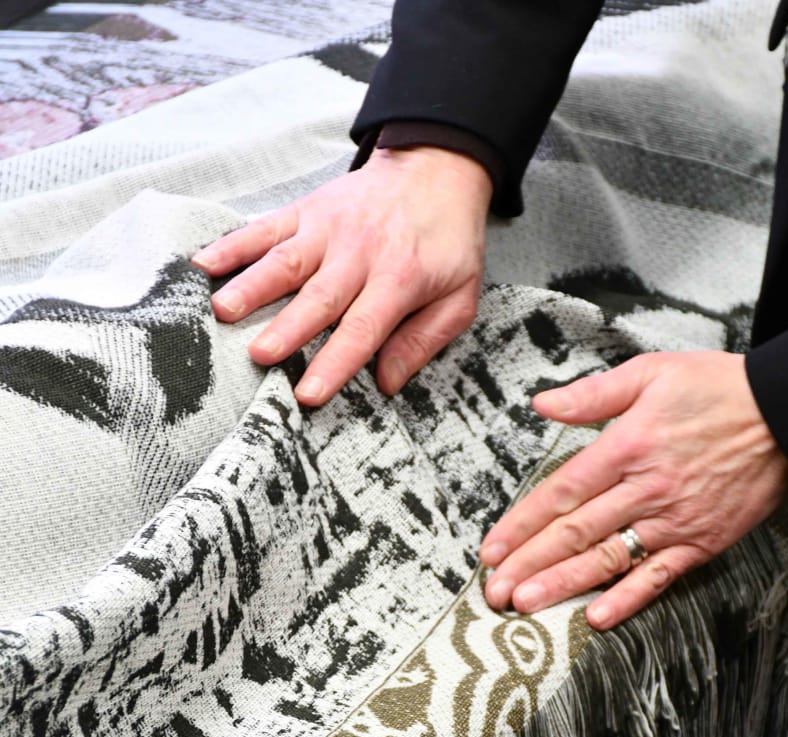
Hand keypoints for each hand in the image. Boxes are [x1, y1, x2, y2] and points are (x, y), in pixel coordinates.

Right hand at [191, 145, 491, 404]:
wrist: (436, 169)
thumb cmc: (447, 242)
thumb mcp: (460, 297)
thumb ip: (425, 340)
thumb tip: (387, 382)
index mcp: (399, 279)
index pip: (362, 329)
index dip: (334, 363)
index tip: (308, 394)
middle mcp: (359, 253)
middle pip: (319, 297)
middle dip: (288, 327)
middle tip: (259, 355)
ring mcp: (328, 229)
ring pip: (285, 260)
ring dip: (251, 285)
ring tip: (221, 311)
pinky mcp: (306, 211)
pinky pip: (265, 228)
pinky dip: (233, 245)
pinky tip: (203, 264)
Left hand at [479, 351, 787, 629]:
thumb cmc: (719, 388)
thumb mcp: (652, 372)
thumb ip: (593, 395)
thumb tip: (542, 404)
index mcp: (627, 446)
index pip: (562, 491)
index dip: (523, 524)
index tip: (492, 549)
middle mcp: (646, 489)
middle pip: (575, 532)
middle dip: (529, 564)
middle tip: (493, 592)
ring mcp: (674, 521)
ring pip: (608, 558)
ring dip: (563, 585)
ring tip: (526, 606)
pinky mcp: (702, 542)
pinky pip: (657, 577)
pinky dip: (627, 599)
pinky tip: (595, 619)